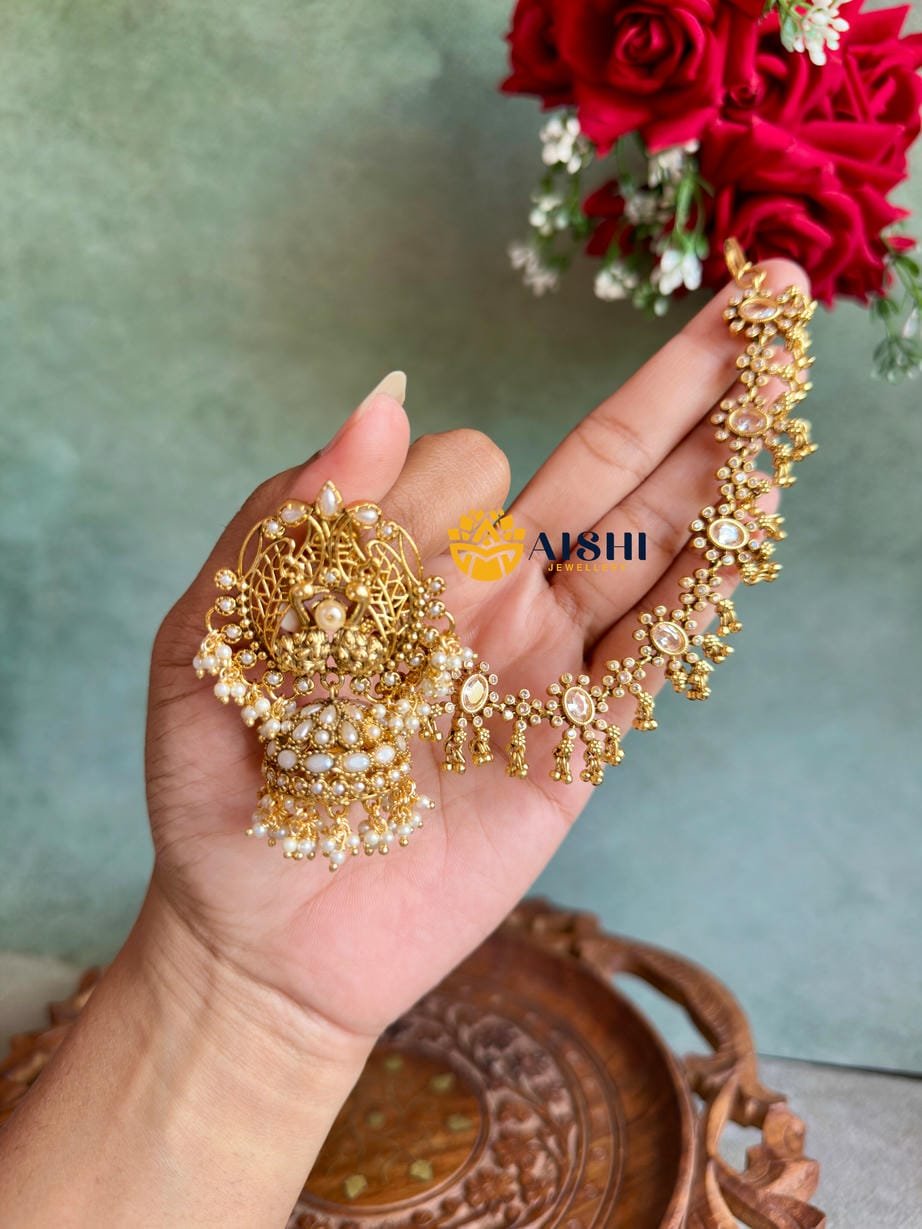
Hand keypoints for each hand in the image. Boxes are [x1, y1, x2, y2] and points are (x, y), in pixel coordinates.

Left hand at [145, 259, 804, 1042]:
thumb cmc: (225, 785)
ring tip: (782, 384)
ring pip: (646, 548)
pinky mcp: (575, 747)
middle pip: (601, 474)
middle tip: (756, 298)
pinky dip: (703, 594)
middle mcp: (487, 598)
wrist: (263, 934)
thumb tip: (383, 400)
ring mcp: (540, 667)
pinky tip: (750, 527)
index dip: (428, 486)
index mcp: (402, 561)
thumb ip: (292, 519)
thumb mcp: (215, 635)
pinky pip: (651, 659)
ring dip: (716, 467)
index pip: (467, 461)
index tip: (360, 572)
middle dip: (678, 388)